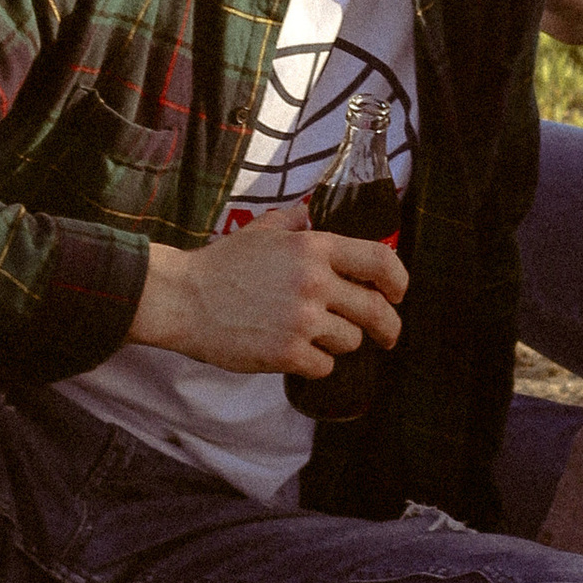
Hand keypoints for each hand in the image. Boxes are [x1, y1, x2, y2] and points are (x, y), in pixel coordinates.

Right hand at [129, 196, 407, 378]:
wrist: (183, 298)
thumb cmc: (221, 264)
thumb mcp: (262, 230)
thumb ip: (294, 222)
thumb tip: (313, 216)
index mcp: (314, 248)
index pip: (380, 260)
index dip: (399, 280)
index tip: (398, 294)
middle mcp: (315, 282)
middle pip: (376, 310)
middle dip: (388, 327)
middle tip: (387, 336)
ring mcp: (303, 319)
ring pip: (350, 340)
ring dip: (339, 343)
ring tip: (315, 337)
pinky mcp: (287, 353)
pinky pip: (323, 366)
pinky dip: (315, 365)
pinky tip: (297, 355)